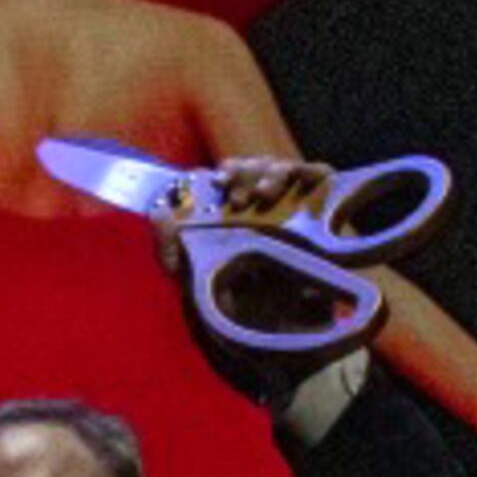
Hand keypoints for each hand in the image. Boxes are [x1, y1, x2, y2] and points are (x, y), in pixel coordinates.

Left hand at [149, 154, 328, 270]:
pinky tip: (311, 178)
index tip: (219, 181)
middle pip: (257, 166)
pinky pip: (320, 177)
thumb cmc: (226, 281)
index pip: (231, 173)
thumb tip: (156, 212)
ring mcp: (290, 195)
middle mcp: (261, 192)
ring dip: (272, 175)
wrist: (269, 309)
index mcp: (232, 198)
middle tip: (240, 197)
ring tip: (265, 194)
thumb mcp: (188, 266)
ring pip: (284, 168)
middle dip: (247, 173)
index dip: (228, 172)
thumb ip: (168, 243)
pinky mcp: (317, 203)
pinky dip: (316, 171)